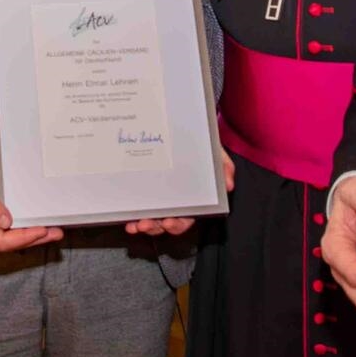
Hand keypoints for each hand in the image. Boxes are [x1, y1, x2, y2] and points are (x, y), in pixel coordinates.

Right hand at [0, 148, 63, 250]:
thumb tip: (5, 223)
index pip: (0, 241)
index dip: (23, 238)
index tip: (41, 231)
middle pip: (6, 244)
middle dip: (32, 239)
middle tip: (54, 234)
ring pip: (7, 240)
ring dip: (29, 237)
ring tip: (51, 232)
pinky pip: (5, 232)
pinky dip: (21, 231)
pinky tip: (34, 227)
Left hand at [122, 147, 236, 236]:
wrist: (184, 129)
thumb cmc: (201, 147)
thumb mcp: (215, 153)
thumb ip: (224, 167)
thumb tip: (229, 185)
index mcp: (192, 200)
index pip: (186, 218)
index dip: (177, 224)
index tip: (169, 222)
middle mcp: (174, 203)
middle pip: (165, 223)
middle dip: (155, 227)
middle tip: (145, 224)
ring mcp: (158, 198)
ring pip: (150, 218)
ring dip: (141, 225)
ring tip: (134, 224)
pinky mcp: (145, 190)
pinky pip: (138, 206)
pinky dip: (131, 215)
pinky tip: (126, 217)